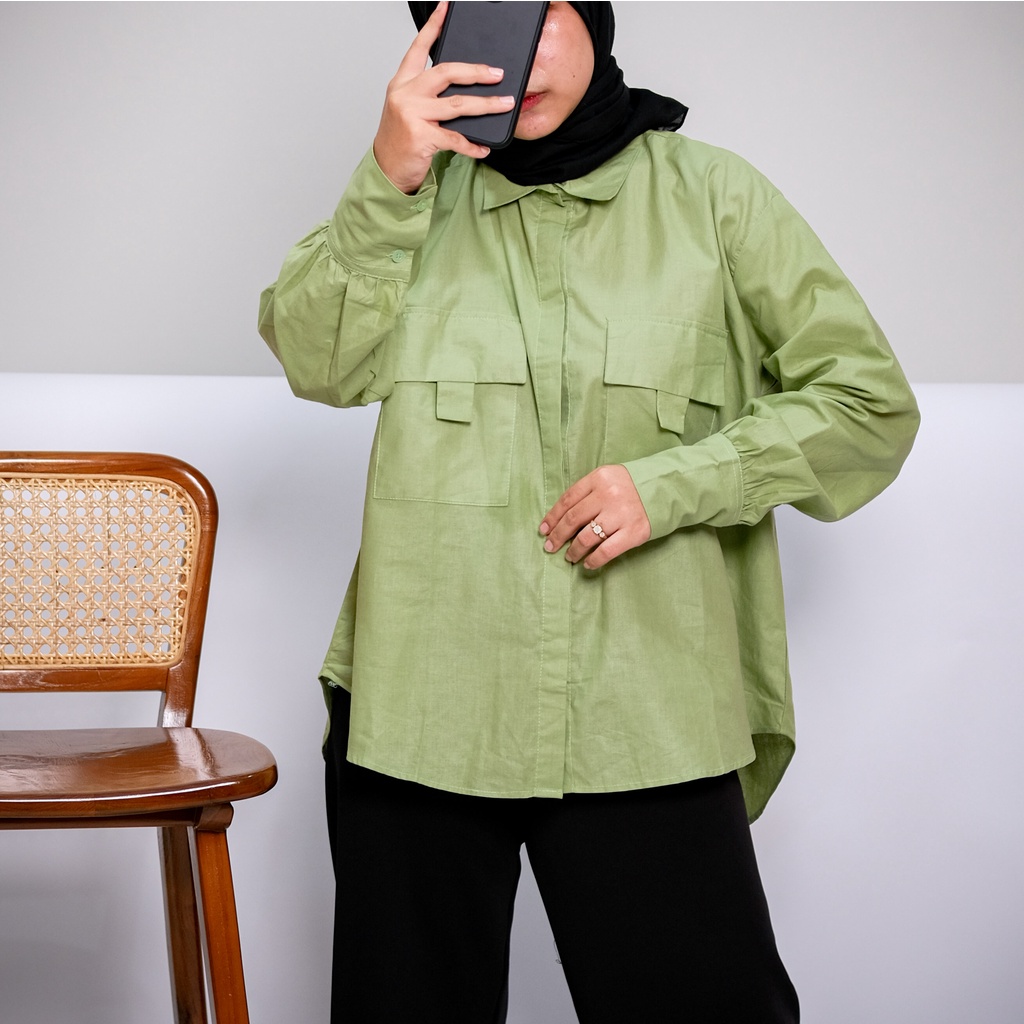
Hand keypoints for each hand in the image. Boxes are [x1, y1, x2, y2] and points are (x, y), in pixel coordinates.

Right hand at [372, 1, 515, 193]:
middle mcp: (405, 93)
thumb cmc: (400, 138)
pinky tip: (483, 148)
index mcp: (402, 82)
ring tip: (504, 104)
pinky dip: (472, 146)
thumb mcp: (409, 108)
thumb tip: (464, 87)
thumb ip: (429, 94)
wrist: (386, 168)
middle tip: (497, 73)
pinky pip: (455, 139)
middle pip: (446, 72)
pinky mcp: (421, 137)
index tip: (447, 7)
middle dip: (476, 71)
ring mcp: (412, 114)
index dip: (434, 26)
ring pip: (457, 104)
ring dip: (485, 104)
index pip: (419, 47)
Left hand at [539, 466, 651, 569]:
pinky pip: (607, 551)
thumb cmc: (631, 486)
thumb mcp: (608, 479)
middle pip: (573, 519)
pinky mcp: (634, 532)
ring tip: (569, 557)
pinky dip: (593, 560)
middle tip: (550, 547)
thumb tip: (560, 520)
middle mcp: (608, 495)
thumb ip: (587, 493)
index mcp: (599, 478)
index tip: (543, 530)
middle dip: (558, 535)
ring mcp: (621, 514)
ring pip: (586, 537)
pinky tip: (587, 564)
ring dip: (573, 550)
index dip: (552, 517)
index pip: (568, 500)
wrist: (667, 488)